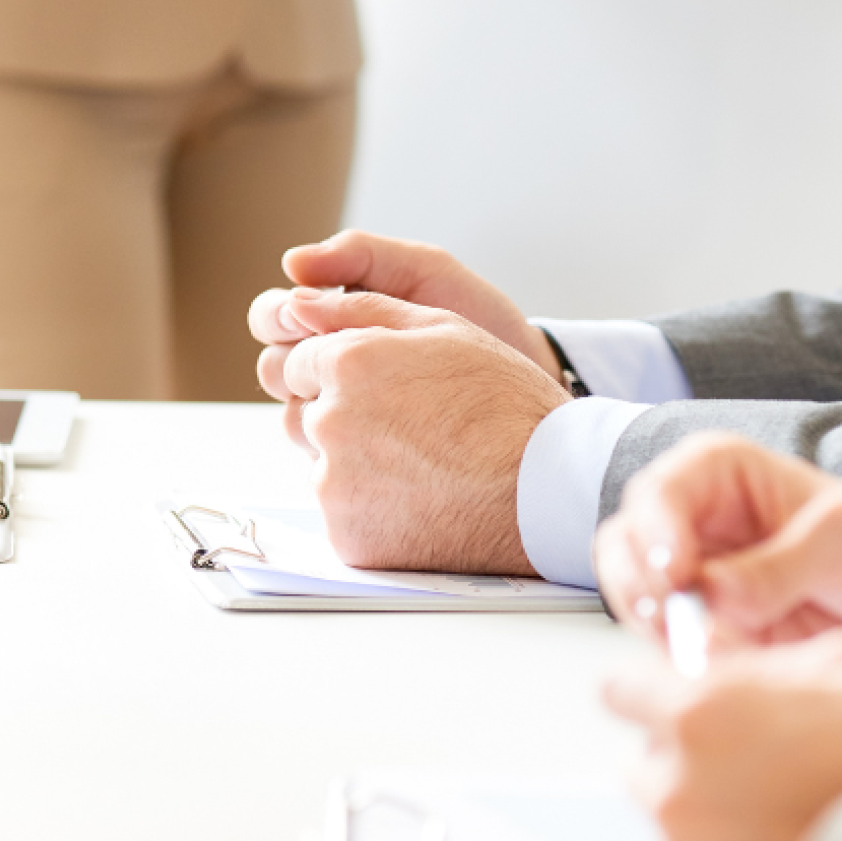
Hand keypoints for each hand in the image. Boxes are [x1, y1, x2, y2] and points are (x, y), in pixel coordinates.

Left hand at [247, 287, 568, 572]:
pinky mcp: (347, 537)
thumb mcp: (445, 329)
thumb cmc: (504, 403)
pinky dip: (373, 515)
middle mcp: (330, 423)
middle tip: (412, 432)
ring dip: (358, 469)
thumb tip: (295, 303)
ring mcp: (335, 486)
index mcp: (348, 364)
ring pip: (325, 471)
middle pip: (309, 418)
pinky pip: (344, 518)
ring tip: (423, 470)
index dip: (343, 373)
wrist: (546, 491)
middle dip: (347, 420)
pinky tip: (422, 504)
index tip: (385, 389)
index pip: (300, 364)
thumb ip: (362, 310)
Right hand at [250, 230, 564, 433]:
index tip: (301, 314)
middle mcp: (330, 372)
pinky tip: (373, 426)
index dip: (276, 316)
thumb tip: (292, 261)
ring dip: (311, 404)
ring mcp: (345, 417)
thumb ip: (361, 257)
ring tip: (361, 394)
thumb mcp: (427, 275)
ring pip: (290, 414)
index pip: (271, 318)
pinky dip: (336, 440)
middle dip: (288, 359)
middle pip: (271, 367)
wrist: (528, 385)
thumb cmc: (484, 326)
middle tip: (327, 355)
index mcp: (335, 322)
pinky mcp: (362, 457)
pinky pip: (322, 454)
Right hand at [596, 433, 841, 645]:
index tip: (676, 576)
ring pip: (631, 596)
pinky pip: (661, 642)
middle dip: (639, 584)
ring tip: (702, 649)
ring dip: (654, 626)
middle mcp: (693, 522)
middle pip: (625, 543)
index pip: (660, 491)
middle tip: (671, 620)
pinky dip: (677, 657)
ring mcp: (690, 578)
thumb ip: (780, 563)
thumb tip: (713, 591)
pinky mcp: (696, 627)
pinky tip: (717, 665)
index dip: (655, 531)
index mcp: (721, 474)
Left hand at [605, 631, 841, 840]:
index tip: (668, 700)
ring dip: (709, 817)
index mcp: (698, 715)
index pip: (621, 691)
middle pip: (645, 763)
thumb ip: (764, 661)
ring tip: (783, 818)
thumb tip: (727, 660)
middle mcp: (675, 786)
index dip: (650, 693)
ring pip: (673, 825)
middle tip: (754, 766)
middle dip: (684, 759)